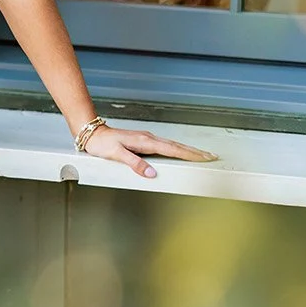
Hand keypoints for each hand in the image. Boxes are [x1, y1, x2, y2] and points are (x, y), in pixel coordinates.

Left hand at [81, 123, 218, 179]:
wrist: (93, 133)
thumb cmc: (103, 144)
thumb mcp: (116, 155)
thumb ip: (134, 163)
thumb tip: (151, 173)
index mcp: (145, 142)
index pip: (173, 149)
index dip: (190, 154)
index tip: (204, 158)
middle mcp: (149, 138)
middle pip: (177, 146)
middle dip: (195, 152)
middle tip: (212, 156)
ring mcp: (147, 139)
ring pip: (173, 145)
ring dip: (188, 150)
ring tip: (202, 155)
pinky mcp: (144, 141)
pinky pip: (166, 145)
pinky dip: (177, 149)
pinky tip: (181, 152)